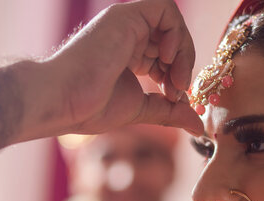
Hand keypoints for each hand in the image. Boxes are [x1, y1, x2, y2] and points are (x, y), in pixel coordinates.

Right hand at [16, 0, 201, 141]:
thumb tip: (199, 126)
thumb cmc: (92, 107)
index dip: (177, 75)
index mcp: (129, 54)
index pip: (166, 56)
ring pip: (173, 24)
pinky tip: (167, 58)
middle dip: (184, 66)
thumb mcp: (142, 110)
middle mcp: (129, 35)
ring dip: (183, 53)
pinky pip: (165, 9)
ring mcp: (127, 23)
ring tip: (175, 80)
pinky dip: (176, 33)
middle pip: (174, 39)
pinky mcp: (126, 15)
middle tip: (178, 91)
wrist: (64, 100)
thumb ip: (170, 112)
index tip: (175, 99)